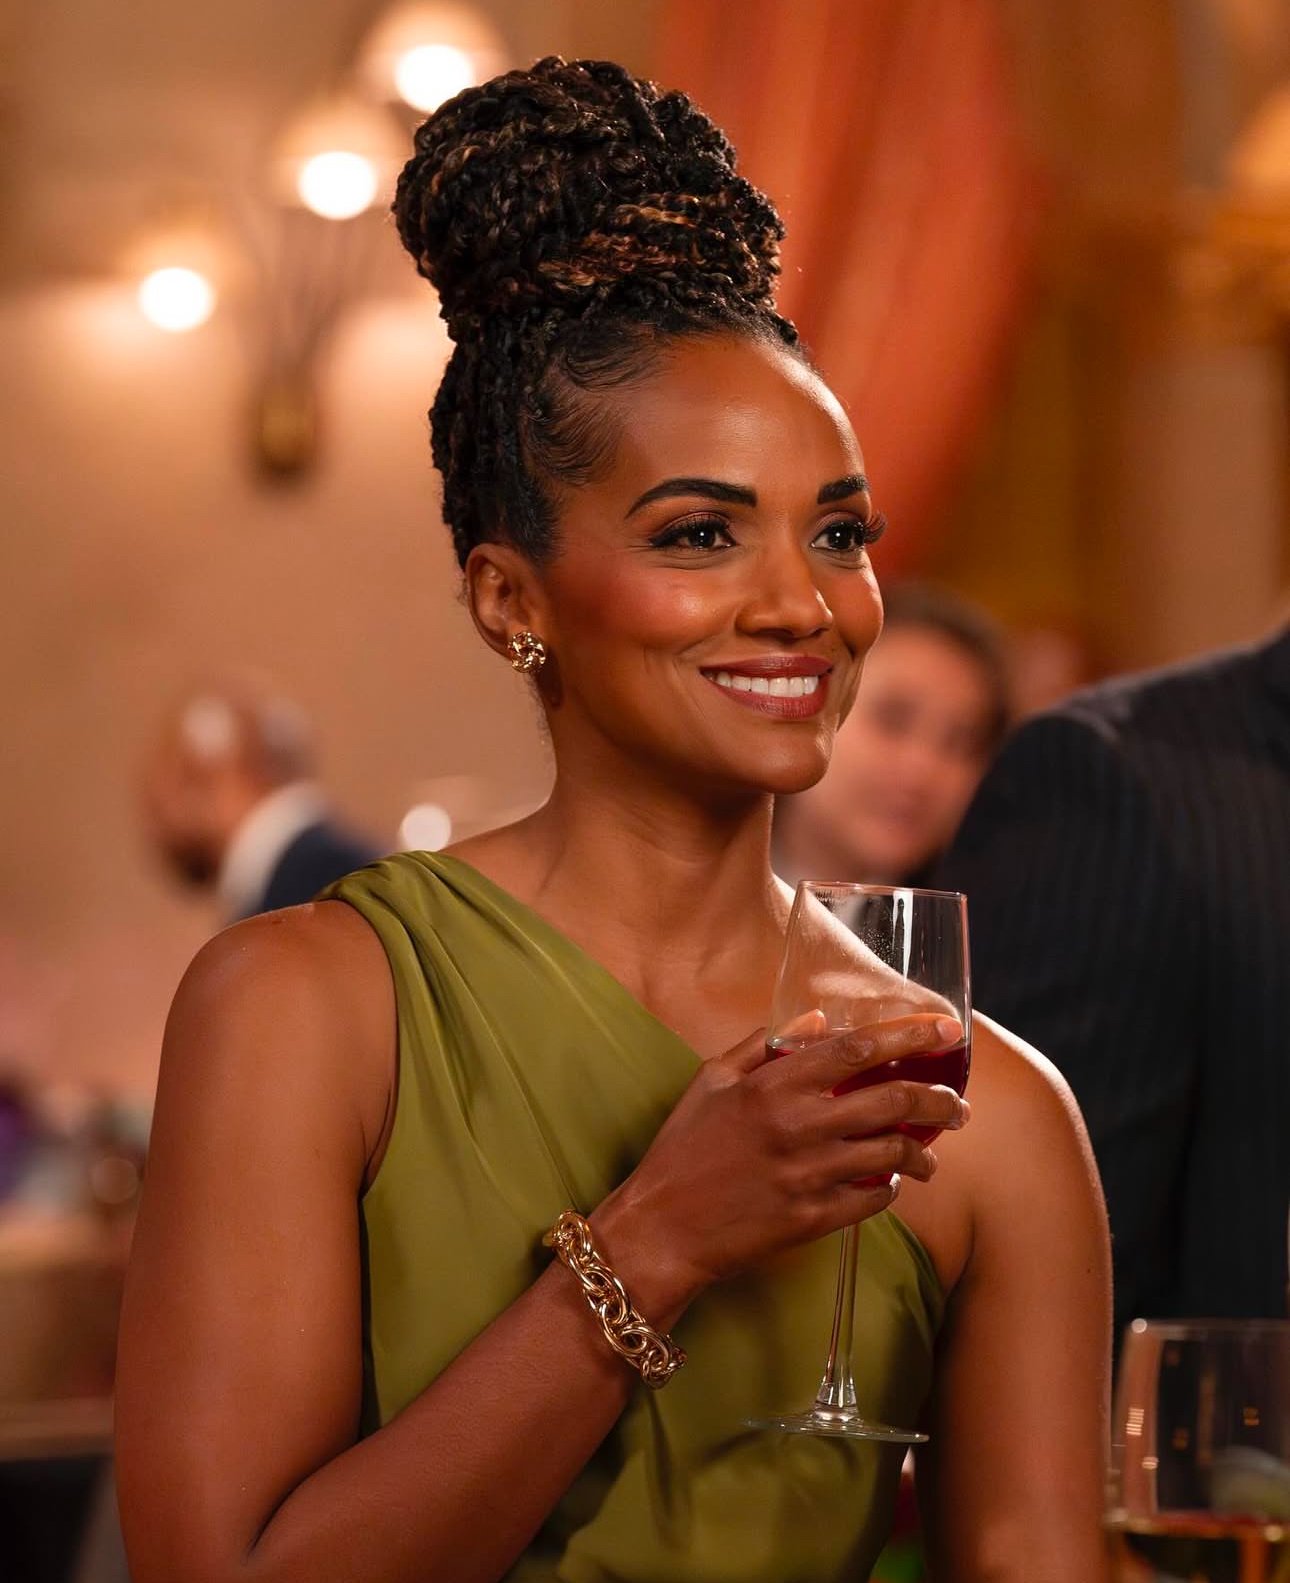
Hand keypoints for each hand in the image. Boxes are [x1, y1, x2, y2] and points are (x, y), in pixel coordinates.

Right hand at [592, 1014, 968, 1317]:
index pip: (858, 1049)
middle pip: (893, 1101)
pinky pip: (874, 1198)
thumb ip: (763, 1046)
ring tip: (932, 1152)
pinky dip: (891, 1188)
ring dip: (924, 1151)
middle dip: (938, 1100)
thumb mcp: (711, 1081)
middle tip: (958, 1105)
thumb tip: (817, 1023)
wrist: (662, 1229)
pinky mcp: (814, 1219)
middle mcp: (798, 1126)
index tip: (944, 1029)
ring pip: (893, 1153)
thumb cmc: (682, 1150)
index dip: (909, 1035)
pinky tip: (890, 1182)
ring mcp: (809, 1175)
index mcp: (773, 1085)